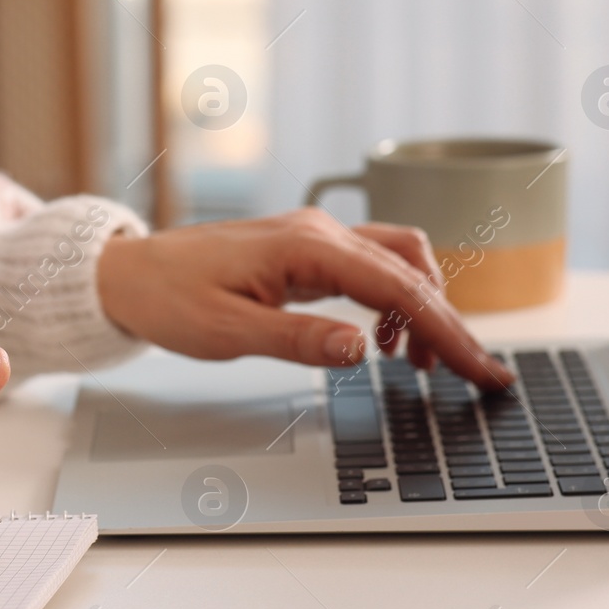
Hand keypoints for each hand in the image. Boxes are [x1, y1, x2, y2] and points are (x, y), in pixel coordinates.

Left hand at [96, 208, 511, 387]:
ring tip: (423, 365)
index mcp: (306, 248)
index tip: (480, 369)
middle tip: (475, 375)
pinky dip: (393, 300)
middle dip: (449, 322)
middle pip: (412, 268)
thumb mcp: (228, 333)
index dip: (448, 331)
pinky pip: (370, 267)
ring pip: (398, 261)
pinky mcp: (305, 252)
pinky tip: (382, 341)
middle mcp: (319, 233)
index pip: (399, 288)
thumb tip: (362, 350)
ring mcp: (314, 238)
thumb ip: (298, 341)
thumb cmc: (168, 299)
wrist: (128, 273)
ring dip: (422, 308)